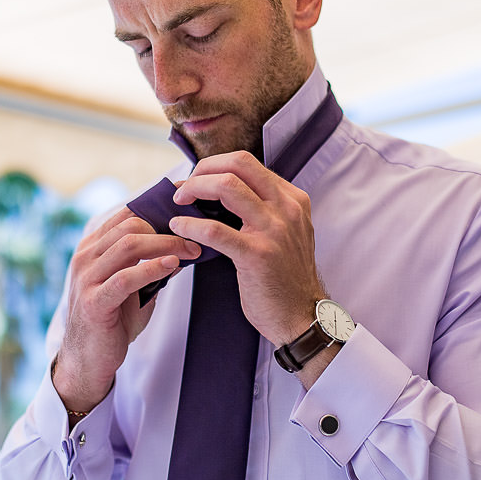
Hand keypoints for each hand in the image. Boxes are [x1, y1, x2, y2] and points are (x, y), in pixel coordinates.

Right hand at [55, 206, 200, 412]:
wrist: (90, 361)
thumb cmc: (113, 322)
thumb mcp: (134, 288)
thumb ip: (152, 266)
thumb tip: (184, 248)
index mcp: (93, 248)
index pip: (126, 216)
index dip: (158, 210)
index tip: (187, 217)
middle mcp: (85, 257)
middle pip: (130, 226)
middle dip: (168, 230)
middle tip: (195, 240)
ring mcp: (86, 278)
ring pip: (128, 246)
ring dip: (166, 245)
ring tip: (190, 251)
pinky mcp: (94, 302)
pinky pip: (125, 278)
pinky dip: (151, 268)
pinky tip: (172, 266)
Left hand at [169, 152, 324, 346]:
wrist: (302, 316)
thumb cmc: (286, 277)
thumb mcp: (286, 233)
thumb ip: (264, 209)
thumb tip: (222, 190)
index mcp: (292, 199)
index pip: (248, 163)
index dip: (215, 166)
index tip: (197, 180)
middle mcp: (286, 209)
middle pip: (238, 164)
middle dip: (203, 169)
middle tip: (184, 186)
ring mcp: (274, 230)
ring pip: (226, 187)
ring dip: (193, 188)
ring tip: (179, 201)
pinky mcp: (257, 254)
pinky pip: (215, 230)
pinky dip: (190, 225)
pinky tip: (179, 228)